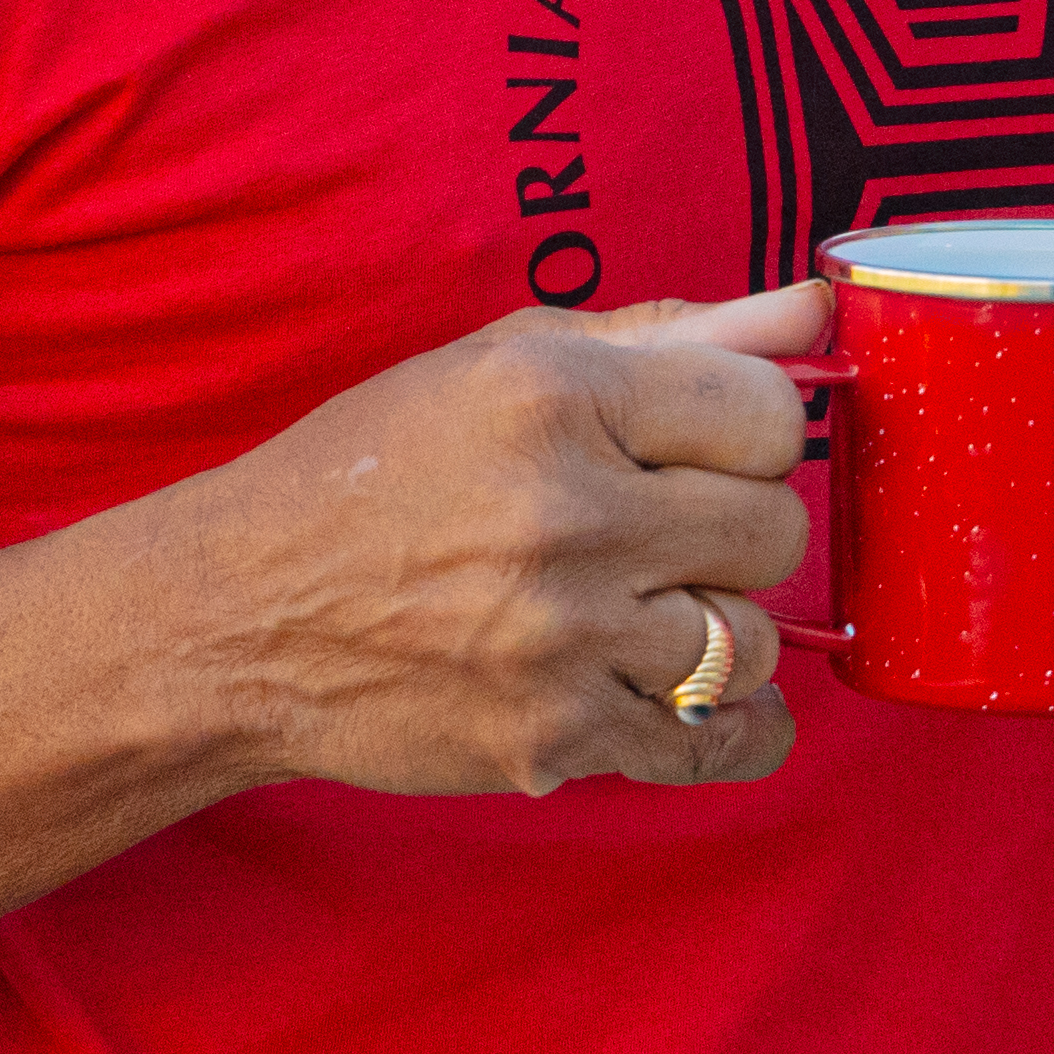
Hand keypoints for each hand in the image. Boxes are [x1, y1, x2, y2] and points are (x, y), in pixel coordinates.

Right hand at [175, 289, 827, 799]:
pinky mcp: (553, 739)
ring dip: (719, 630)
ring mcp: (562, 640)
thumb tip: (814, 310)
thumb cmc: (373, 475)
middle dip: (735, 529)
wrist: (240, 617)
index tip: (707, 449)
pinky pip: (716, 743)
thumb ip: (669, 334)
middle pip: (774, 529)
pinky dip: (727, 728)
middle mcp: (567, 516)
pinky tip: (690, 694)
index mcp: (555, 398)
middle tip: (668, 532)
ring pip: (752, 644)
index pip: (767, 414)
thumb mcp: (501, 365)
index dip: (749, 432)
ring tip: (650, 612)